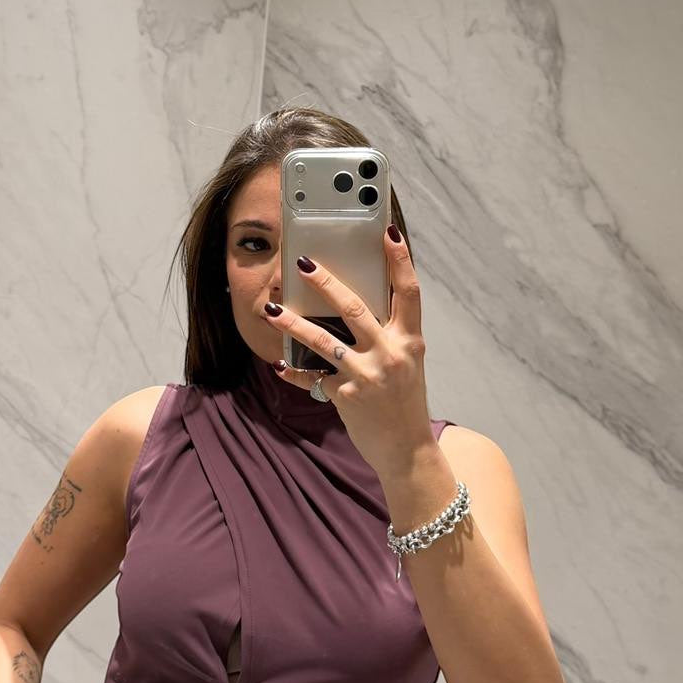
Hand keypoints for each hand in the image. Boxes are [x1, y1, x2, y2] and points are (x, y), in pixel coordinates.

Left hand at [261, 226, 434, 477]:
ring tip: (272, 310)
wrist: (406, 450)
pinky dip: (294, 372)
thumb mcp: (405, 364)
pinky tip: (279, 367)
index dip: (400, 260)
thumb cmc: (403, 403)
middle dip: (326, 283)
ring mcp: (368, 375)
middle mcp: (391, 354)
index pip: (408, 292)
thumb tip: (353, 308)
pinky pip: (312, 377)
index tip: (387, 231)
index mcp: (410, 341)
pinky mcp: (347, 396)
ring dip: (293, 324)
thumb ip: (386, 337)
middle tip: (305, 263)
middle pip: (355, 307)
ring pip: (323, 340)